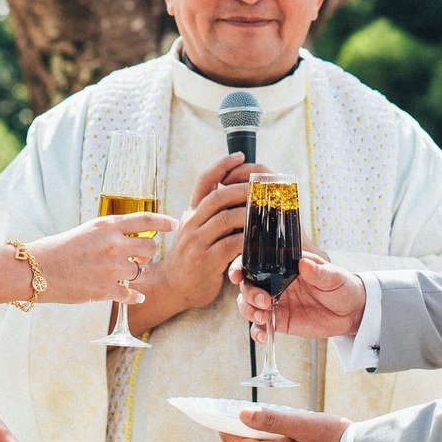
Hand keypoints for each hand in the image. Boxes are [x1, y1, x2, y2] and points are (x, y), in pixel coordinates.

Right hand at [29, 210, 175, 304]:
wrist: (36, 270)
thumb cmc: (58, 249)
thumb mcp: (87, 231)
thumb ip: (110, 233)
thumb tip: (131, 240)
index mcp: (107, 226)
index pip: (145, 220)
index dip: (163, 222)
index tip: (174, 225)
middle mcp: (113, 244)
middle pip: (149, 248)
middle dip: (147, 253)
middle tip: (139, 257)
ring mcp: (111, 268)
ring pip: (141, 271)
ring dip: (136, 273)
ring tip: (124, 274)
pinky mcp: (105, 290)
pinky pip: (131, 293)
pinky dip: (135, 296)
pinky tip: (137, 297)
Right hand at [158, 152, 261, 315]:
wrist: (174, 285)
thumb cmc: (193, 254)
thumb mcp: (196, 228)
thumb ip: (211, 212)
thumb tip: (239, 190)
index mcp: (191, 211)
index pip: (204, 181)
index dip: (221, 166)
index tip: (240, 155)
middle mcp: (191, 223)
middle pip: (217, 197)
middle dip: (243, 189)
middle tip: (263, 187)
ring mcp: (197, 242)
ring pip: (225, 219)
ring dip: (249, 213)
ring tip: (267, 210)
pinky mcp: (206, 261)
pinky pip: (231, 245)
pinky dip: (249, 239)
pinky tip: (261, 238)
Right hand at [231, 251, 364, 339]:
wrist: (352, 312)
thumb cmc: (343, 286)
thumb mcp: (334, 277)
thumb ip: (318, 272)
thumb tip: (303, 263)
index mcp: (285, 266)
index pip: (257, 261)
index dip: (241, 266)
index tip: (237, 274)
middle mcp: (276, 283)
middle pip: (248, 285)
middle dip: (249, 294)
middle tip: (263, 302)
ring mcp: (276, 303)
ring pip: (249, 305)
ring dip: (249, 311)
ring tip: (263, 317)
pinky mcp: (280, 322)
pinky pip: (261, 327)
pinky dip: (258, 332)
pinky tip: (264, 336)